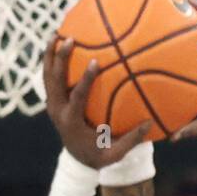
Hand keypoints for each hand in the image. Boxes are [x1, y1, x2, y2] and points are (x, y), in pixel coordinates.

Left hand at [43, 40, 151, 167]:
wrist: (77, 162)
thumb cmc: (98, 156)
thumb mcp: (115, 153)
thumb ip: (131, 140)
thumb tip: (150, 124)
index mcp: (71, 121)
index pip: (77, 96)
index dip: (85, 79)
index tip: (96, 61)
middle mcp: (57, 111)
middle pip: (54, 80)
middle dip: (60, 58)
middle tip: (71, 38)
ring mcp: (52, 105)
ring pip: (46, 75)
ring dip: (50, 54)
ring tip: (57, 33)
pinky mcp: (52, 101)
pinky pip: (48, 77)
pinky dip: (51, 60)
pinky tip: (57, 44)